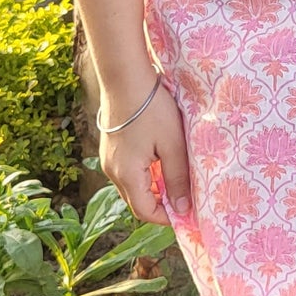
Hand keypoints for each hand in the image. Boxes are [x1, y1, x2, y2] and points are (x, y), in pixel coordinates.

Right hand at [99, 76, 191, 222]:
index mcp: (127, 174)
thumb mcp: (172, 145)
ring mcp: (108, 159)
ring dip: (153, 188)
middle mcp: (112, 171)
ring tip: (175, 176)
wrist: (125, 78)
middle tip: (185, 196)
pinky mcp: (109, 148)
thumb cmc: (151, 109)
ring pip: (132, 187)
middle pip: (136, 201)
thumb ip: (178, 178)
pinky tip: (159, 159)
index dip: (166, 217)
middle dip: (160, 204)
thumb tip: (183, 209)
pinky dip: (144, 174)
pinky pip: (127, 172)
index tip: (187, 212)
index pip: (144, 211)